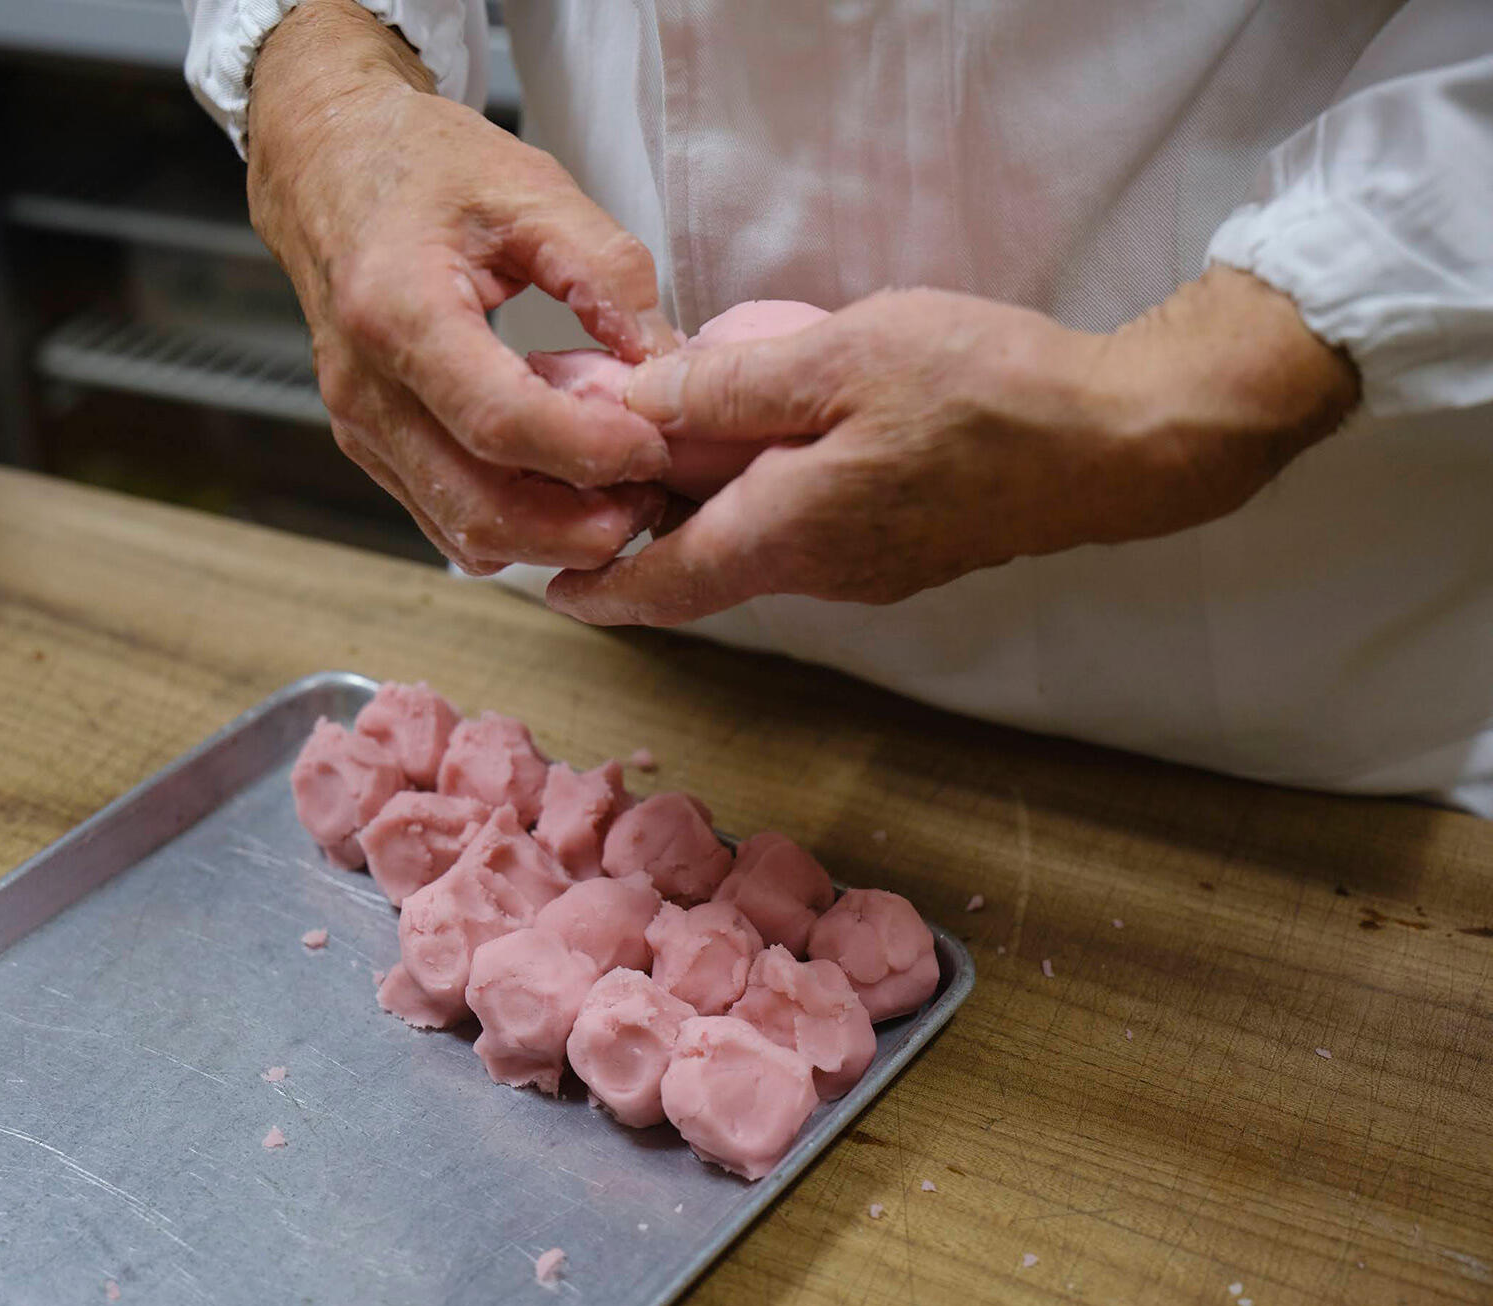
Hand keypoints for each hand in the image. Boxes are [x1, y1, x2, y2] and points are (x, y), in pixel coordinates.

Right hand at [247, 0, 678, 573]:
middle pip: (481, 508)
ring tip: (621, 495)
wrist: (330, 163)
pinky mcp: (373, 449)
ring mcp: (362, 428)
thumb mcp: (528, 187)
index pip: (500, 421)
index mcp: (398, 311)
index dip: (590, 450)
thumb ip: (605, 271)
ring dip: (554, 536)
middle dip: (580, 526)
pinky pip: (449, 522)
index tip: (655, 443)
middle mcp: (366, 387)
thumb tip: (665, 362)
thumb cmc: (422, 166)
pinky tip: (567, 485)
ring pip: (467, 534)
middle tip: (653, 495)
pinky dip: (518, 526)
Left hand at [546, 266, 1359, 623]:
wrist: (1120, 442)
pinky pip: (803, 535)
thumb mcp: (840, 358)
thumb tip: (630, 407)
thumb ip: (726, 388)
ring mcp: (867, 571)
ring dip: (700, 513)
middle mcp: (819, 573)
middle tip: (590, 478)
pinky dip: (759, 503)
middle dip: (638, 533)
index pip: (661, 586)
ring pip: (752, 549)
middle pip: (700, 566)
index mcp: (789, 534)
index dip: (595, 586)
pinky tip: (766, 445)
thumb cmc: (988, 390)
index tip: (545, 583)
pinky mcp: (904, 553)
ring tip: (665, 448)